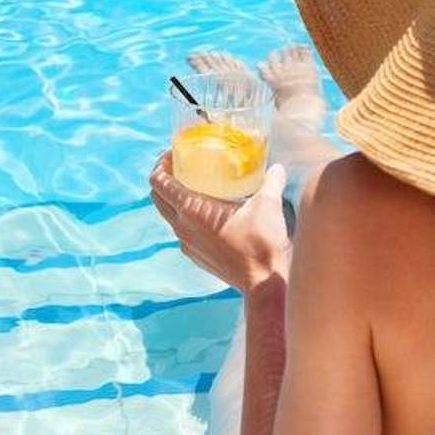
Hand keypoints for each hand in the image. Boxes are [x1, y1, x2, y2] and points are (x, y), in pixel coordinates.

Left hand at [149, 152, 290, 294]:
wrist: (263, 282)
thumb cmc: (262, 243)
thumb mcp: (268, 204)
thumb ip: (272, 180)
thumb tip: (277, 168)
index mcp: (191, 209)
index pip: (159, 181)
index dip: (161, 163)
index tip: (173, 153)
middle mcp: (182, 227)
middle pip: (157, 196)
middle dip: (164, 178)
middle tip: (182, 165)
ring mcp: (186, 244)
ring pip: (168, 215)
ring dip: (174, 198)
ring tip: (195, 186)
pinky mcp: (195, 256)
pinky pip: (181, 231)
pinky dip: (185, 217)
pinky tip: (207, 212)